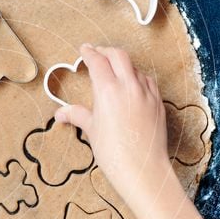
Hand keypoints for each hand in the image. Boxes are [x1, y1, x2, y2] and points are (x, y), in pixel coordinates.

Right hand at [54, 44, 205, 218]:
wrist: (142, 169)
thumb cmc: (114, 153)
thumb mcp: (92, 131)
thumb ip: (78, 115)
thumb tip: (61, 113)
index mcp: (108, 90)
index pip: (97, 61)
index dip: (88, 53)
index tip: (84, 50)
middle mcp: (128, 86)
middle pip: (118, 55)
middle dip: (106, 51)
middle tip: (97, 53)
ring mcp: (146, 93)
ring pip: (134, 67)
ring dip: (123, 64)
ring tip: (114, 70)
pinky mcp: (158, 102)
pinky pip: (147, 81)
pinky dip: (137, 77)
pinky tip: (133, 85)